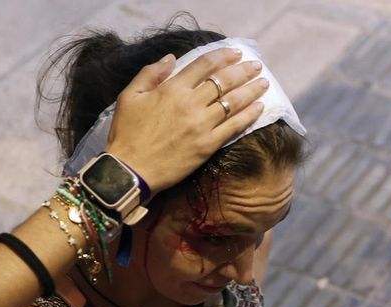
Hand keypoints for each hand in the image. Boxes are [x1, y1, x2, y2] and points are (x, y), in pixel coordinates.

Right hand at [105, 48, 268, 194]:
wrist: (130, 170)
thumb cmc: (126, 133)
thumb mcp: (129, 96)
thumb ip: (150, 73)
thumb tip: (171, 58)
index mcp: (172, 89)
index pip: (204, 65)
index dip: (223, 56)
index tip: (236, 53)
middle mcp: (190, 103)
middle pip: (224, 81)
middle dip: (243, 70)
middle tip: (256, 65)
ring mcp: (201, 125)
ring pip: (233, 102)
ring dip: (251, 90)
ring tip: (264, 82)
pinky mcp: (208, 145)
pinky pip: (234, 127)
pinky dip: (249, 115)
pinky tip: (259, 108)